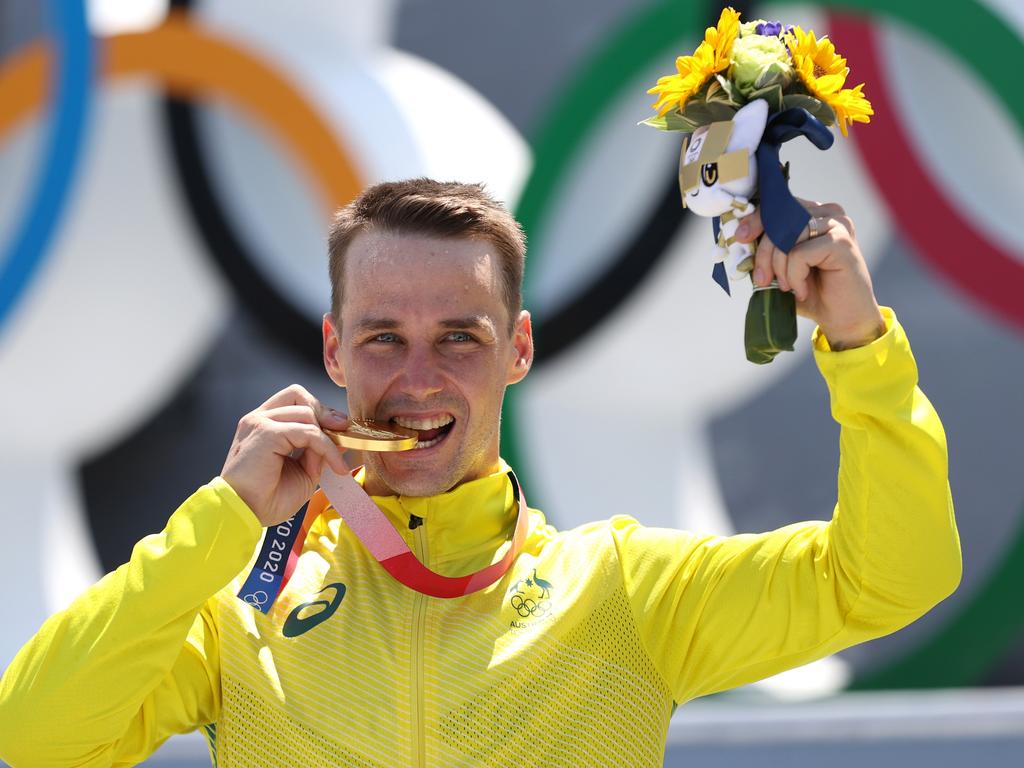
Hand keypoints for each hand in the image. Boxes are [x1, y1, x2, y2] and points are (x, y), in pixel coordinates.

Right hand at [220, 384, 349, 525]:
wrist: (245, 515)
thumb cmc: (268, 498)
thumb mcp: (303, 471)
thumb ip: (319, 451)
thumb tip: (342, 436)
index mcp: (264, 424)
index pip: (295, 400)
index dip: (319, 412)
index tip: (339, 432)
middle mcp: (259, 418)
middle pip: (298, 395)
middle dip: (324, 413)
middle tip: (341, 437)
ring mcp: (260, 422)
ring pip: (307, 413)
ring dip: (323, 440)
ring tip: (322, 468)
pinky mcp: (266, 432)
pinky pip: (308, 432)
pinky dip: (325, 448)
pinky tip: (328, 468)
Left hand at [734, 199, 885, 349]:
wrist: (842, 318)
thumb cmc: (812, 292)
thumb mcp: (781, 267)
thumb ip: (766, 249)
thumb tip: (739, 237)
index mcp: (814, 214)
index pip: (779, 207)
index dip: (756, 220)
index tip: (741, 237)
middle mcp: (827, 214)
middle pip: (780, 220)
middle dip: (763, 252)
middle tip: (762, 279)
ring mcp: (837, 225)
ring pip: (787, 237)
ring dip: (779, 268)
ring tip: (787, 287)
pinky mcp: (841, 242)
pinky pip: (799, 254)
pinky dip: (794, 276)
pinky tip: (802, 290)